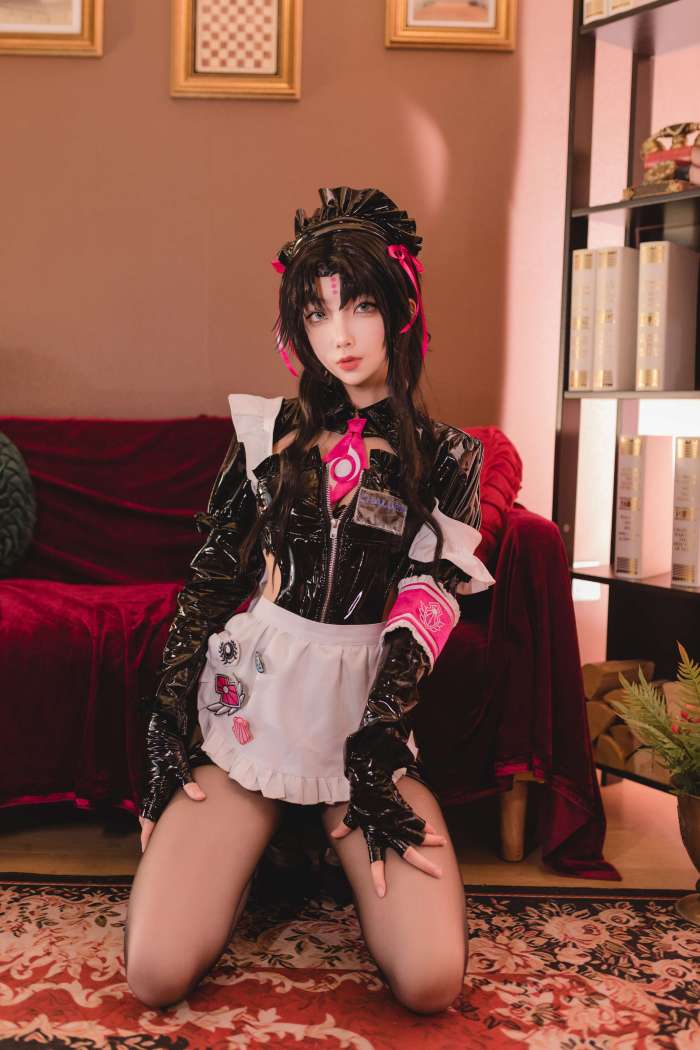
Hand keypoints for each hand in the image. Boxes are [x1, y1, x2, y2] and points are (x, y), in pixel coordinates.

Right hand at [138, 710, 206, 852]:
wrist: (160, 730)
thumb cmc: (169, 747)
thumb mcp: (180, 765)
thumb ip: (189, 783)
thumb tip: (200, 798)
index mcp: (154, 790)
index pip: (148, 819)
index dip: (147, 835)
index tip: (147, 849)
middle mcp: (151, 790)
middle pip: (147, 817)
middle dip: (149, 832)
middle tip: (153, 847)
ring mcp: (152, 785)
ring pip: (150, 809)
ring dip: (153, 821)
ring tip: (159, 834)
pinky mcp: (156, 779)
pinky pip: (154, 799)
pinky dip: (157, 809)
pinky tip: (166, 811)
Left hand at [330, 768, 445, 897]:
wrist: (370, 777)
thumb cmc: (360, 797)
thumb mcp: (351, 813)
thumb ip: (346, 826)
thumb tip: (335, 835)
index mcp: (373, 835)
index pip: (375, 862)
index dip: (378, 878)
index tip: (382, 893)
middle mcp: (388, 831)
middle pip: (407, 852)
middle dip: (423, 864)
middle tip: (437, 873)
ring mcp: (398, 820)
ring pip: (418, 835)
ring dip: (432, 841)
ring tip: (443, 845)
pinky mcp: (404, 809)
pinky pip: (418, 821)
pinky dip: (427, 826)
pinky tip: (435, 832)